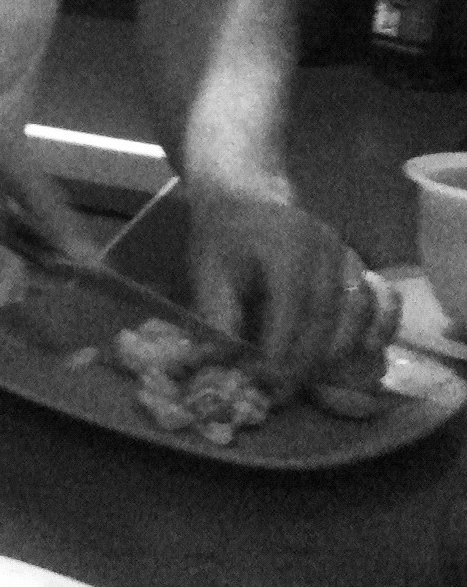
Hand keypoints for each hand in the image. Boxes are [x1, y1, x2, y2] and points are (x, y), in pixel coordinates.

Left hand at [187, 184, 354, 392]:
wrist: (245, 195)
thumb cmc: (222, 236)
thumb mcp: (206, 269)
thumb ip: (217, 313)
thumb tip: (226, 362)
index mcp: (285, 247)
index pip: (292, 308)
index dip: (280, 350)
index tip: (265, 382)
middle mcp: (325, 249)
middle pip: (328, 316)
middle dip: (306, 360)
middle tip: (283, 391)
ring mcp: (347, 254)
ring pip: (359, 312)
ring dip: (338, 352)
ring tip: (310, 378)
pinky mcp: (359, 262)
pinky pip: (380, 300)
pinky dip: (374, 331)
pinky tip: (357, 354)